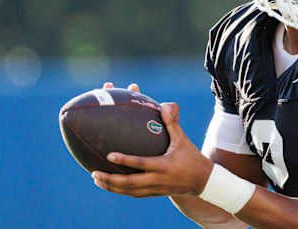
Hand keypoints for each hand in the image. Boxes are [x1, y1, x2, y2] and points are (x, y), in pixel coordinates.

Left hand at [92, 82, 213, 197]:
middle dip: (110, 179)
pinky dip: (120, 190)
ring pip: (129, 191)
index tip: (109, 155)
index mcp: (164, 165)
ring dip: (111, 187)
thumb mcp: (183, 139)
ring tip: (96, 179)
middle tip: (94, 173)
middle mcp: (157, 179)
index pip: (141, 163)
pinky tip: (110, 185)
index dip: (125, 160)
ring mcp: (155, 188)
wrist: (203, 181)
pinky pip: (134, 194)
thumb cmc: (192, 157)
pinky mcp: (154, 193)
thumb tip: (165, 104)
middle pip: (130, 183)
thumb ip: (172, 123)